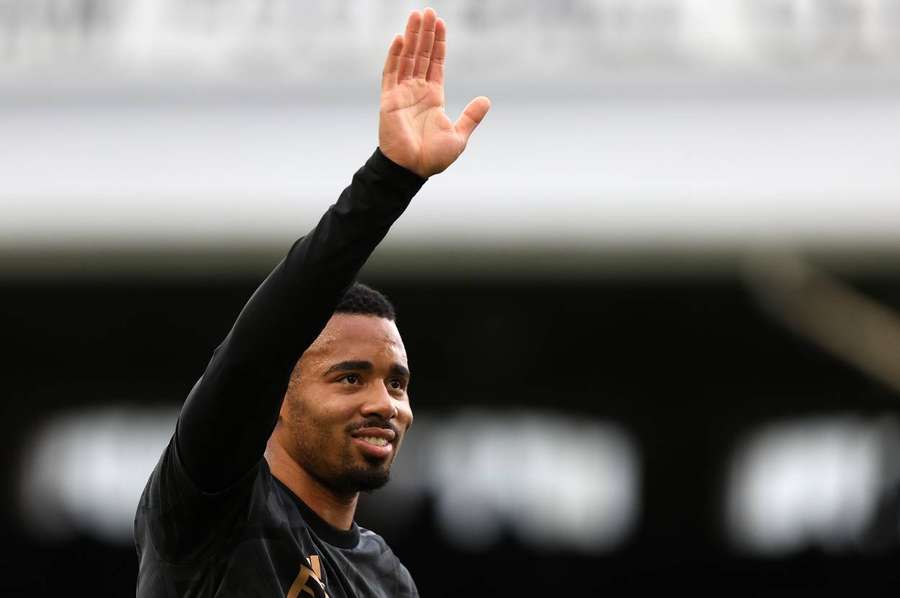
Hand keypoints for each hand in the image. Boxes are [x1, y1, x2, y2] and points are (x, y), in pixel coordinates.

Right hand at [379, 8, 489, 177]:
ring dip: (412, 37)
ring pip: (407, 59)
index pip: (436, 64)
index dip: (439, 44)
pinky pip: (391, 73)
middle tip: (428, 11)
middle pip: (422, 56)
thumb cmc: (433, 158)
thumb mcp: (459, 136)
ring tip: (416, 16)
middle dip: (425, 34)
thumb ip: (471, 117)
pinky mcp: (389, 100)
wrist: (412, 170)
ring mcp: (401, 94)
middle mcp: (417, 92)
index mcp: (433, 98)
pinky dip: (395, 56)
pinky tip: (401, 38)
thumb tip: (486, 100)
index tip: (440, 24)